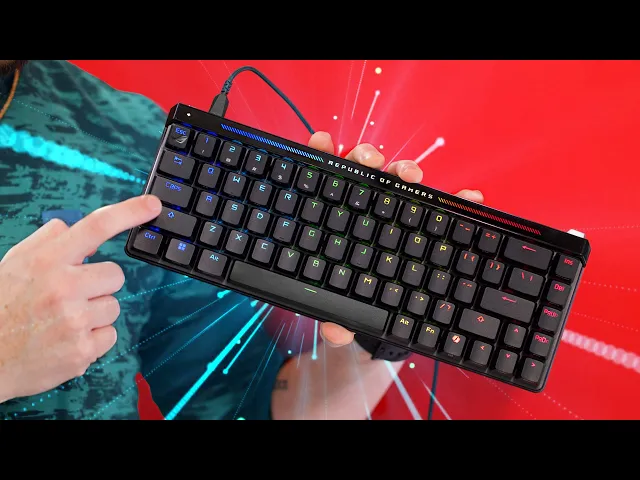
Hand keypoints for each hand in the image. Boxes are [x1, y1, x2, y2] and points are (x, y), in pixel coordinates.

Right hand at [0, 194, 161, 402]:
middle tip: (71, 296)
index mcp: (47, 260)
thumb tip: (79, 231)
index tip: (153, 204)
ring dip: (95, 314)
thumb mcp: (17, 263)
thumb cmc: (2, 306)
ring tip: (63, 321)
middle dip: (99, 285)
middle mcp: (63, 287)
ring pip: (113, 307)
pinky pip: (110, 335)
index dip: (129, 212)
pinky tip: (67, 340)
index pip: (95, 227)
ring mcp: (75, 320)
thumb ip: (49, 242)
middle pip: (115, 275)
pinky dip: (93, 339)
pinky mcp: (82, 350)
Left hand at [307, 132, 484, 347]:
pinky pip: (444, 208)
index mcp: (338, 221)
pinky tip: (469, 196)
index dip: (323, 156)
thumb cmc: (356, 305)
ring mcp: (398, 217)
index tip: (323, 141)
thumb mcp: (343, 314)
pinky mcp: (426, 228)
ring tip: (413, 175)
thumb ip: (336, 322)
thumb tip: (335, 330)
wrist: (386, 324)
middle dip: (367, 157)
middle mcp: (366, 212)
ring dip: (405, 170)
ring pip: (400, 182)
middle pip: (364, 172)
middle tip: (372, 160)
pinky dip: (458, 199)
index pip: (327, 181)